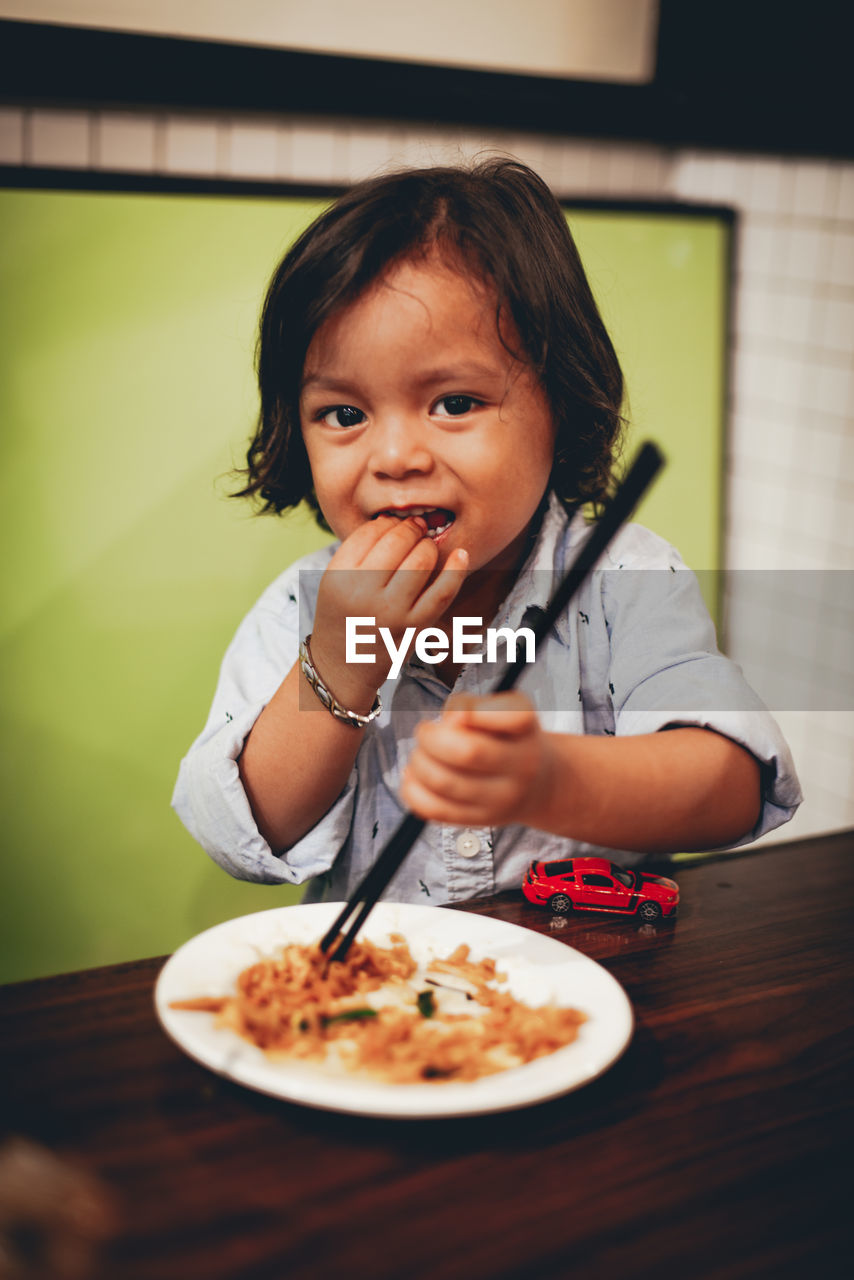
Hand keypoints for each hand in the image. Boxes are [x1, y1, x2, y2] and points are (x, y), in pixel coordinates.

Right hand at [309, 516, 467, 708]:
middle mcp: (363, 593)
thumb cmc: (342, 614)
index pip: (370, 533)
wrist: (342, 665)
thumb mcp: (334, 580)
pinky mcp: (414, 627)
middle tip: (416, 529)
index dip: (387, 522)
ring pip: (421, 560)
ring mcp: (391, 611)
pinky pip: (442, 592)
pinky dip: (456, 570)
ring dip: (428, 546)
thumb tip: (398, 519)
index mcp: (339, 576)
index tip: (394, 524)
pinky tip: (461, 554)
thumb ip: (359, 550)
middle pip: (397, 541)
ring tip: (426, 547)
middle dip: (411, 529)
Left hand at [401, 692, 554, 827]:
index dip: (475, 711)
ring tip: (420, 755)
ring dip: (420, 763)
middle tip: (425, 732)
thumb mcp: (500, 712)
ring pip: (445, 783)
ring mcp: (502, 798)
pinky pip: (436, 810)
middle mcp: (522, 766)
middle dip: (431, 738)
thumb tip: (450, 720)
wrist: (536, 785)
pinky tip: (414, 777)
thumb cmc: (507, 740)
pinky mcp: (481, 819)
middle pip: (468, 752)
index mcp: (526, 730)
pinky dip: (414, 791)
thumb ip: (472, 705)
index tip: (459, 713)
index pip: (513, 716)